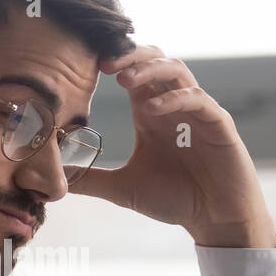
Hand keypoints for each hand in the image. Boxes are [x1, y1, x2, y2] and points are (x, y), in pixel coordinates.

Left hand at [72, 45, 275, 248]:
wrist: (215, 220)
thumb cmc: (177, 199)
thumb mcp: (124, 189)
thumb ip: (92, 181)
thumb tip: (56, 182)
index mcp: (152, 112)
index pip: (133, 72)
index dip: (114, 61)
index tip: (87, 64)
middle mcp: (174, 105)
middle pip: (155, 60)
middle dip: (129, 56)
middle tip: (103, 63)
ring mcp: (198, 112)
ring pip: (177, 71)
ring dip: (150, 70)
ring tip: (124, 79)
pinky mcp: (219, 124)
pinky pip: (198, 100)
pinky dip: (174, 99)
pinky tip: (151, 110)